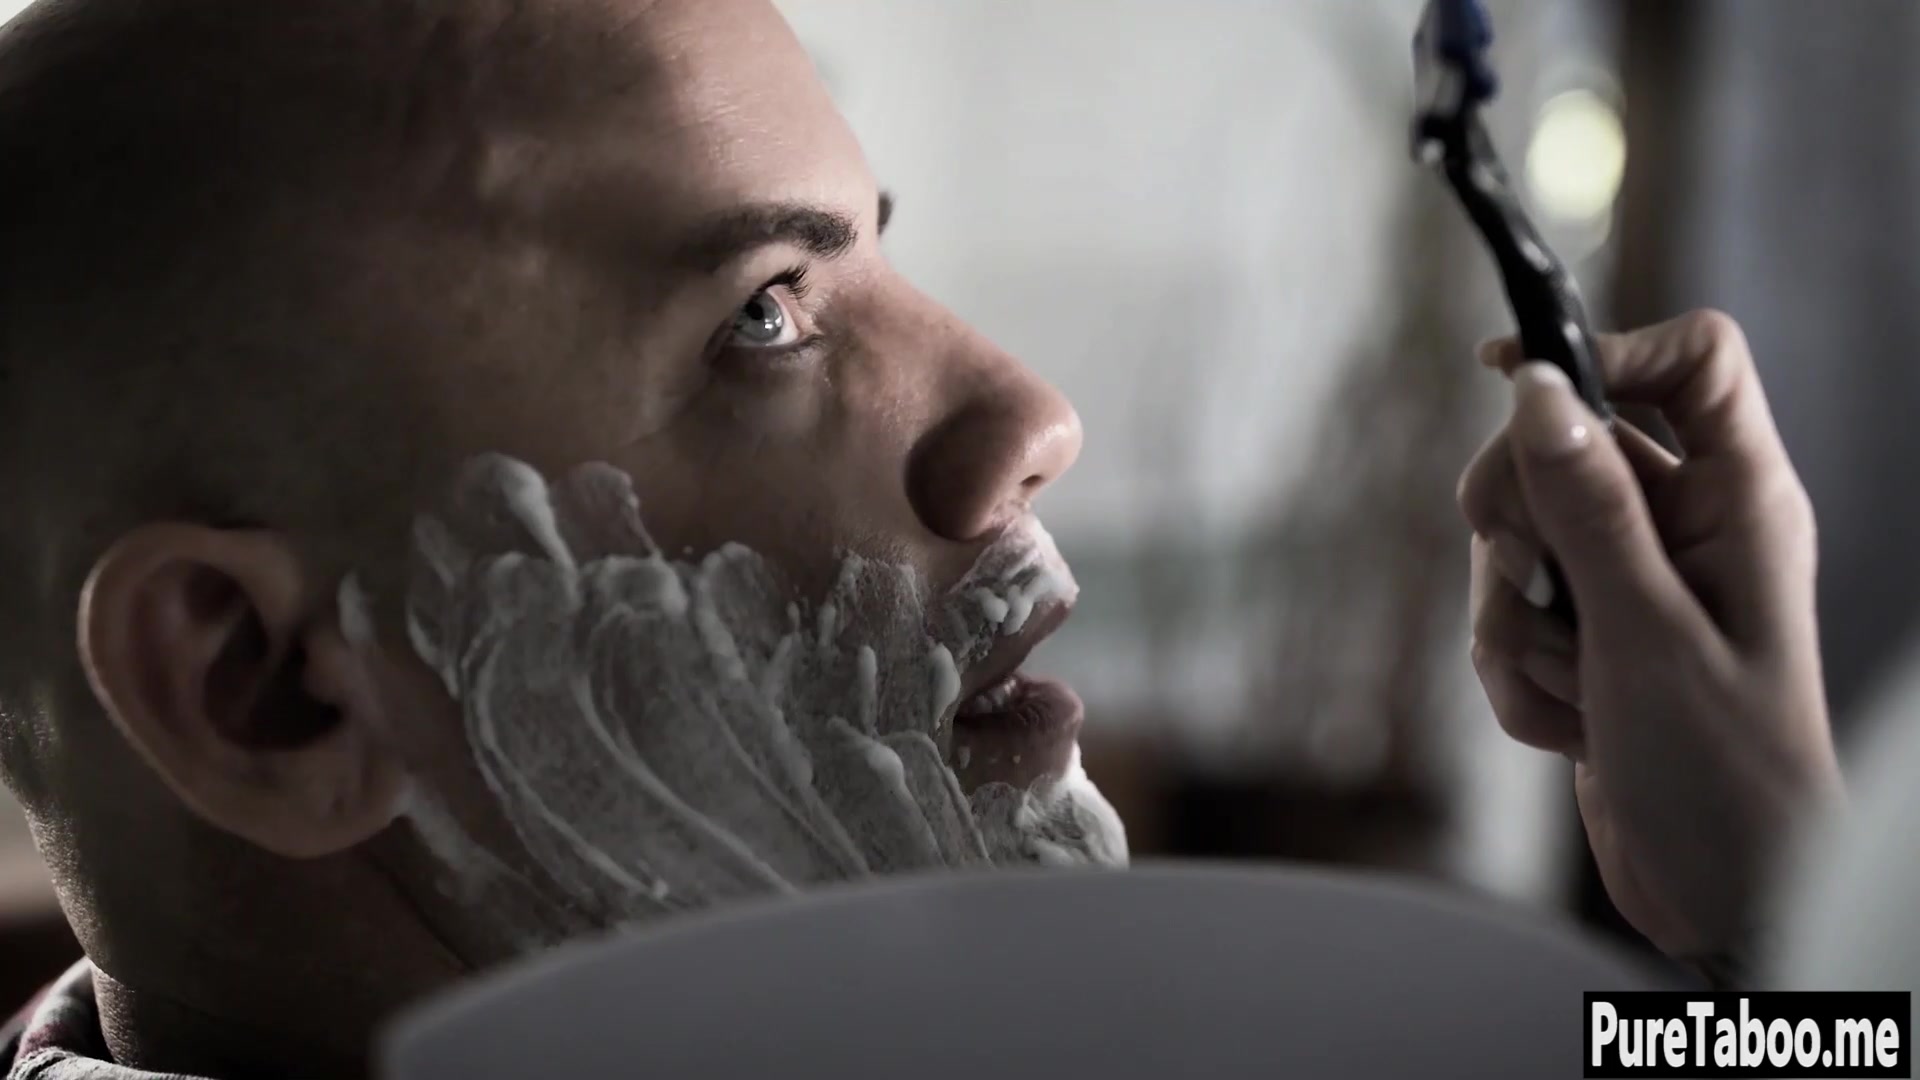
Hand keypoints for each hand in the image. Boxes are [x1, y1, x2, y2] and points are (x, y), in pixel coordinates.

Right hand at [1457, 309, 1843, 961]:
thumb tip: (1537, 388)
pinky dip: (1518, 677)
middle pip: (1564, 446)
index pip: (1689, 359)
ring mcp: (1633, 588)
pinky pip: (1509, 620)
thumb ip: (1588, 504)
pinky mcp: (1590, 644)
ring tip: (1576, 690)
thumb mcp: (1648, 632)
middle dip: (1522, 524)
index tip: (1510, 375)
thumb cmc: (1728, 775)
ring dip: (1519, 625)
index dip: (1606, 349)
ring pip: (1519, 544)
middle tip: (1534, 581)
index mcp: (1741, 501)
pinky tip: (1570, 730)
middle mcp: (1687, 530)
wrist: (1725, 902)